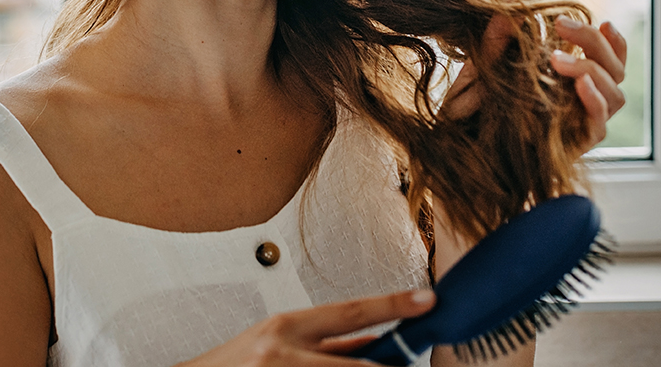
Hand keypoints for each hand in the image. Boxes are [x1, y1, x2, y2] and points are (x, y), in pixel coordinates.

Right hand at [180, 289, 434, 366]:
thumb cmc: (234, 366)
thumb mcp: (277, 343)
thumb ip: (325, 344)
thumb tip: (375, 341)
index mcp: (286, 328)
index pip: (350, 312)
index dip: (392, 305)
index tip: (426, 300)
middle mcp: (284, 353)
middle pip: (357, 366)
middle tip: (411, 362)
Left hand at [441, 15, 626, 148]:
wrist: (465, 159)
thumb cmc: (474, 114)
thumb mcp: (482, 74)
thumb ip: (495, 46)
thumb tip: (506, 15)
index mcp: (570, 81)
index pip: (609, 61)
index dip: (614, 42)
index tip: (604, 21)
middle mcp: (582, 102)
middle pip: (615, 71)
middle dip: (594, 43)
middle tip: (561, 24)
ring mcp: (581, 124)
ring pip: (616, 96)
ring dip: (592, 69)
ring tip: (557, 59)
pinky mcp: (576, 146)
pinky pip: (599, 125)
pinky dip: (595, 101)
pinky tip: (579, 84)